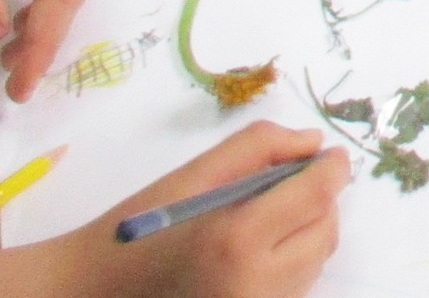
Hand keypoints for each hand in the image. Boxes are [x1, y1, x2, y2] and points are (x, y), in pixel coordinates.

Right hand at [63, 123, 345, 297]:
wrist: (96, 295)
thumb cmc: (139, 230)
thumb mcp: (195, 174)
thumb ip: (259, 148)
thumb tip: (314, 145)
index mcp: (238, 240)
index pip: (316, 196)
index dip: (332, 169)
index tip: (332, 156)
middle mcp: (256, 286)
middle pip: (324, 232)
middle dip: (319, 202)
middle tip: (293, 183)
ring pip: (314, 263)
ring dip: (305, 233)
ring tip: (264, 218)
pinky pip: (294, 289)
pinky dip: (289, 264)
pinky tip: (255, 251)